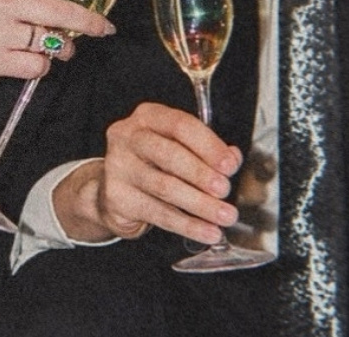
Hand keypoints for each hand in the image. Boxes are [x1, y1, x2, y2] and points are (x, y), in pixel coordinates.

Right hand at [0, 0, 131, 87]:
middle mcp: (5, 1)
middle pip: (64, 11)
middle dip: (93, 22)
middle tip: (104, 28)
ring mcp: (1, 32)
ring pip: (55, 42)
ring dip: (65, 48)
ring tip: (56, 47)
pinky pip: (39, 66)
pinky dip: (42, 66)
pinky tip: (29, 60)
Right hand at [53, 102, 241, 242]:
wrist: (117, 190)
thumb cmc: (154, 162)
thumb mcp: (178, 146)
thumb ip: (206, 150)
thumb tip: (232, 158)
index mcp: (148, 117)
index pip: (180, 125)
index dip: (209, 146)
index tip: (230, 165)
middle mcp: (129, 137)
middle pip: (169, 155)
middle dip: (202, 174)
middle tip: (225, 190)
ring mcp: (119, 167)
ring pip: (165, 187)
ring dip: (200, 204)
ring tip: (224, 215)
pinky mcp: (118, 198)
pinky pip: (158, 213)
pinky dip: (188, 225)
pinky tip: (207, 231)